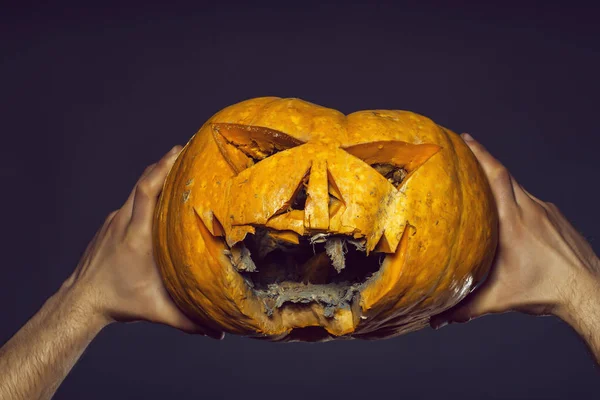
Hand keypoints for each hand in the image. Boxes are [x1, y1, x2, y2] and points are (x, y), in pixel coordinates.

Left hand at [62, 146, 222, 338]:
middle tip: (188, 148)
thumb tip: (220, 331)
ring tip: (179, 165)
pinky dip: (147, 189)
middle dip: (165, 162)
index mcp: (137, 237)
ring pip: (136, 188)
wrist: (81, 299)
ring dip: (156, 174)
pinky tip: (161, 193)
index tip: (179, 152)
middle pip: (143, 181)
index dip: (161, 169)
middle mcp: (124, 222)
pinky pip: (131, 199)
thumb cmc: (120, 301)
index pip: (146, 192)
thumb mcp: (157, 311)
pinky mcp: (111, 224)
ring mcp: (114, 220)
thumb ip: (189, 321)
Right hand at [431, 133, 599, 327]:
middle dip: (484, 161)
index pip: (497, 177)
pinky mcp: (557, 217)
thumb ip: (465, 308)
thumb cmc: (545, 291)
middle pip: (505, 175)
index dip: (480, 154)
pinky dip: (517, 200)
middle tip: (464, 152)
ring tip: (482, 187)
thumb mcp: (499, 299)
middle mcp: (530, 210)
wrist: (589, 291)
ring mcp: (547, 211)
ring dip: (500, 184)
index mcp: (512, 223)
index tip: (465, 138)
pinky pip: (532, 201)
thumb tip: (436, 320)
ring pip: (519, 188)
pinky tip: (511, 217)